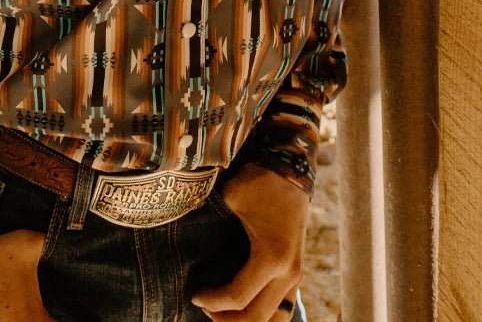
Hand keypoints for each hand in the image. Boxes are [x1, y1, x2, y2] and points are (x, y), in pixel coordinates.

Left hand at [191, 165, 308, 320]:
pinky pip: (281, 307)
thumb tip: (185, 236)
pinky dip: (261, 312)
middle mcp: (288, 273)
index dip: (213, 302)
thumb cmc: (259, 184)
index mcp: (271, 258)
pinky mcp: (296, 273)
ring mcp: (296, 276)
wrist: (292, 173)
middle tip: (205, 308)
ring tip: (223, 311)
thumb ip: (210, 220)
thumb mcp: (231, 198)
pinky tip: (242, 305)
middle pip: (256, 317)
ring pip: (274, 318)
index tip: (195, 295)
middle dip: (228, 319)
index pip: (238, 296)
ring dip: (247, 319)